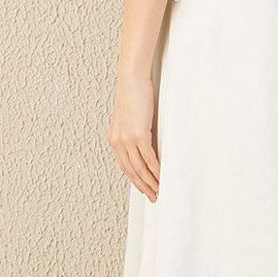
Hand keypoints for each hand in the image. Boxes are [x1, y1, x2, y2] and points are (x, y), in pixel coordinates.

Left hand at [107, 74, 159, 201]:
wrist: (131, 80)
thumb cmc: (133, 94)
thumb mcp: (131, 117)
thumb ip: (135, 131)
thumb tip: (146, 142)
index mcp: (115, 139)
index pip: (125, 166)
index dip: (136, 180)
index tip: (145, 188)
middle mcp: (118, 142)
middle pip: (131, 171)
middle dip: (143, 186)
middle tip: (154, 196)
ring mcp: (127, 140)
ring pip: (139, 168)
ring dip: (150, 182)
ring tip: (160, 190)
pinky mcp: (138, 135)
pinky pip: (148, 158)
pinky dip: (156, 170)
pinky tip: (162, 176)